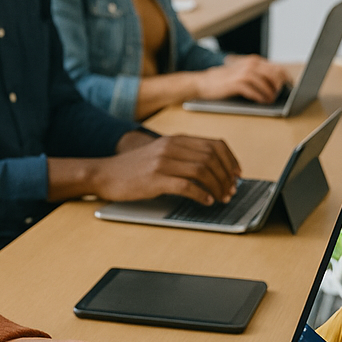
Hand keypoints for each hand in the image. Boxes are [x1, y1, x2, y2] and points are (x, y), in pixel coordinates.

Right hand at [94, 134, 239, 204]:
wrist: (105, 173)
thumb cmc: (134, 168)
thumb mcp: (160, 153)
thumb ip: (183, 156)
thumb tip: (212, 169)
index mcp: (175, 140)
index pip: (214, 144)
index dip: (231, 160)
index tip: (237, 173)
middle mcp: (171, 147)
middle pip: (211, 157)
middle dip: (226, 175)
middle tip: (231, 190)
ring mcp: (163, 162)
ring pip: (202, 171)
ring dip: (217, 186)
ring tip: (222, 197)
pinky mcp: (155, 179)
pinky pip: (187, 186)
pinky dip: (202, 194)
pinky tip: (206, 201)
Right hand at [197, 55, 291, 103]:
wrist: (202, 82)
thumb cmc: (223, 80)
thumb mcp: (242, 71)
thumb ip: (257, 74)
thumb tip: (277, 84)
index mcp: (253, 61)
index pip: (278, 68)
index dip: (286, 79)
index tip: (289, 88)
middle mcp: (250, 65)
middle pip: (275, 75)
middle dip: (280, 87)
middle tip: (280, 96)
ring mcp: (243, 73)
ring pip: (267, 84)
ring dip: (271, 94)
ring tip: (271, 100)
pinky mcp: (237, 84)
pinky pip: (255, 91)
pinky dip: (261, 97)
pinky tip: (262, 101)